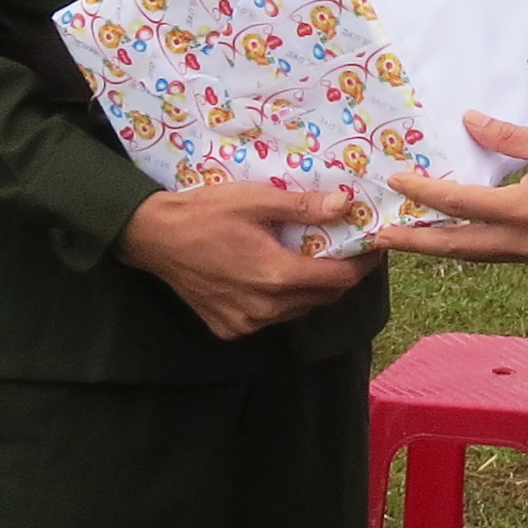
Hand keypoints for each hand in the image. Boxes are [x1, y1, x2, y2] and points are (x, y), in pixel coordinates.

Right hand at [117, 182, 368, 338]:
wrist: (153, 237)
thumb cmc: (204, 213)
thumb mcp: (255, 199)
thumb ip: (302, 206)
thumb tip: (344, 205)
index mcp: (277, 276)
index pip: (339, 278)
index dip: (362, 263)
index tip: (374, 245)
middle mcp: (266, 308)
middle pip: (323, 297)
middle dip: (341, 274)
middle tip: (347, 249)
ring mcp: (247, 323)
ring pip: (298, 309)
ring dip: (311, 288)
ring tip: (311, 259)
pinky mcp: (229, 328)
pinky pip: (270, 318)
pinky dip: (281, 300)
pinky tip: (272, 276)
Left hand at [374, 113, 527, 262]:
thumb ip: (509, 136)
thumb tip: (469, 123)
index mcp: (520, 210)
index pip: (458, 203)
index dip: (422, 192)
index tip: (395, 180)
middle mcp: (519, 241)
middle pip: (454, 247)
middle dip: (415, 243)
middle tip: (378, 239)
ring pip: (474, 255)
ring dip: (440, 247)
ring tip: (410, 239)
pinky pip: (495, 254)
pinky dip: (469, 246)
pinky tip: (459, 236)